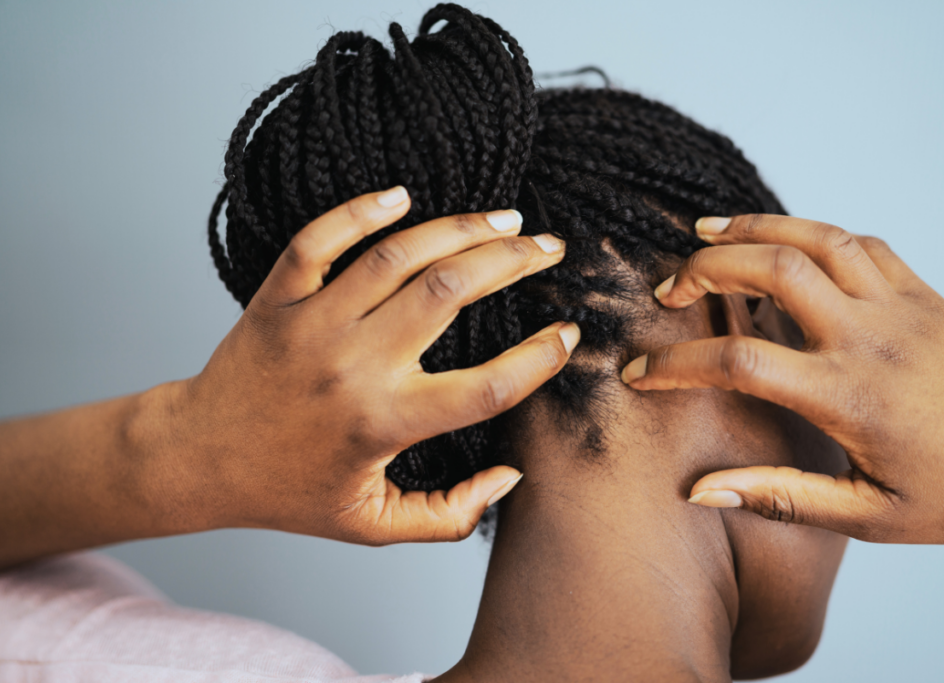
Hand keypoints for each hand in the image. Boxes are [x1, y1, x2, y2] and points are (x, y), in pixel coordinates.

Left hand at [173, 187, 577, 544]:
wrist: (198, 458)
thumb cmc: (289, 492)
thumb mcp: (373, 525)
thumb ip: (449, 516)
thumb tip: (509, 476)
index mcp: (385, 423)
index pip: (486, 387)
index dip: (539, 358)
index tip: (566, 334)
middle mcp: (354, 366)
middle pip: (450, 294)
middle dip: (512, 261)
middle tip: (547, 247)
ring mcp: (313, 324)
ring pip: (398, 257)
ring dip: (460, 229)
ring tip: (503, 218)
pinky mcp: (278, 298)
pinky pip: (320, 240)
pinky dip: (359, 210)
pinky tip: (402, 195)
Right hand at [621, 214, 943, 544]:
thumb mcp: (868, 517)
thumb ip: (779, 498)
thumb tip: (700, 491)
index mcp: (847, 395)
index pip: (739, 361)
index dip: (677, 364)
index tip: (639, 372)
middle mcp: (868, 337)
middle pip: (771, 270)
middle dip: (705, 268)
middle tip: (669, 288)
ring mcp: (898, 306)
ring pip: (814, 239)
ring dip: (752, 228)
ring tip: (706, 232)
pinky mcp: (922, 293)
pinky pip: (860, 242)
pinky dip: (811, 232)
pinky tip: (786, 243)